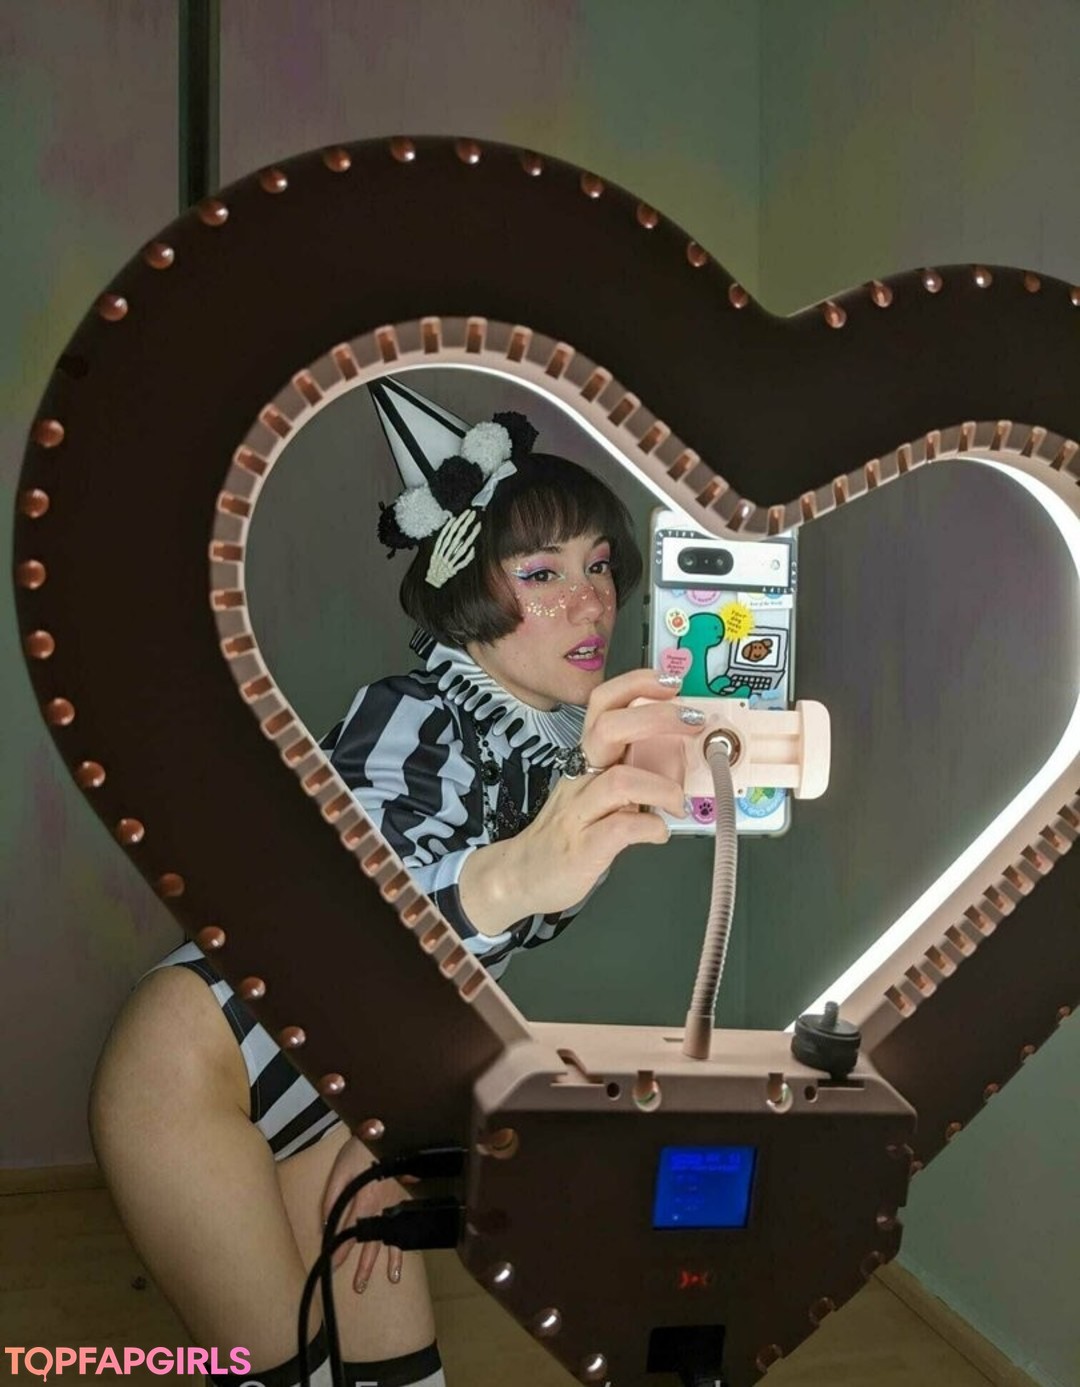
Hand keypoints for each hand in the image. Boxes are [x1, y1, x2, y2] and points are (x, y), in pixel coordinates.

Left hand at [321, 1133, 415, 1292]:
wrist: (384, 1133)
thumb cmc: (358, 1151)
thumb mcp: (338, 1173)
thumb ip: (331, 1200)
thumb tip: (325, 1225)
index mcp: (362, 1203)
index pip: (349, 1235)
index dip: (340, 1252)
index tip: (333, 1268)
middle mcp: (380, 1209)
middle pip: (371, 1244)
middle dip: (364, 1266)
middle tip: (358, 1287)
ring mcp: (393, 1205)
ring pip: (391, 1237)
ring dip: (390, 1260)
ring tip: (392, 1279)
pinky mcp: (401, 1199)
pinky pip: (405, 1224)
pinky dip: (405, 1241)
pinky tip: (406, 1252)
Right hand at [461, 669, 700, 928]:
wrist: (522, 874)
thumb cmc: (570, 830)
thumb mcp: (597, 789)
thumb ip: (631, 769)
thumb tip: (679, 752)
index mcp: (587, 757)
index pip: (604, 703)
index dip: (638, 685)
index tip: (672, 683)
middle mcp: (581, 776)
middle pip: (610, 727)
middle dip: (657, 716)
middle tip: (693, 721)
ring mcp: (580, 811)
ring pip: (619, 781)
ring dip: (662, 786)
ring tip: (678, 801)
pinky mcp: (583, 848)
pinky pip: (621, 829)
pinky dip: (651, 828)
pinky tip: (659, 832)